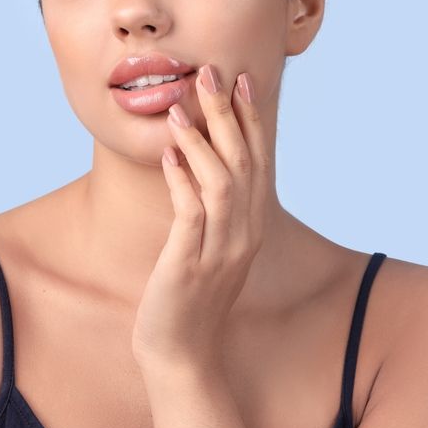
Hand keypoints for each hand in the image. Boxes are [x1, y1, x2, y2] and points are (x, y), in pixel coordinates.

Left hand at [131, 64, 269, 373]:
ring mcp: (221, 251)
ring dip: (202, 141)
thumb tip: (196, 162)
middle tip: (211, 74)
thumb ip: (209, 206)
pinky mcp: (191, 266)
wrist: (181, 353)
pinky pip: (192, 214)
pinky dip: (182, 181)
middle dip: (228, 115)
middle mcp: (244, 234)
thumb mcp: (207, 244)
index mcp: (251, 226)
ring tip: (180, 108)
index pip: (257, 161)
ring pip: (222, 182)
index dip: (250, 119)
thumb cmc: (189, 295)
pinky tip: (169, 156)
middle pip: (244, 162)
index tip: (242, 80)